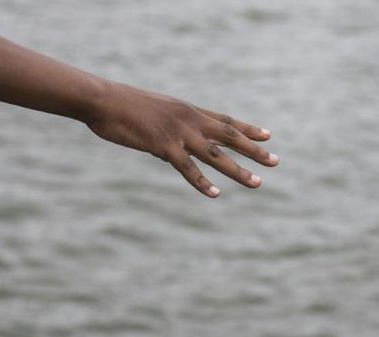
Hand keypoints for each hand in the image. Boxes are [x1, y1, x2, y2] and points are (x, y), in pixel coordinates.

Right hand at [86, 82, 278, 197]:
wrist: (103, 100)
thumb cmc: (122, 105)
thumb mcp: (153, 113)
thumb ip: (168, 129)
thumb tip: (171, 148)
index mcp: (188, 110)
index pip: (225, 120)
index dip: (248, 129)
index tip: (268, 135)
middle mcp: (190, 119)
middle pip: (230, 136)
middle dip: (255, 150)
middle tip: (275, 162)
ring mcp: (179, 133)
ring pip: (217, 154)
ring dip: (238, 170)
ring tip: (257, 183)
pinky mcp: (164, 146)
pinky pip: (188, 168)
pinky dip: (202, 182)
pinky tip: (215, 194)